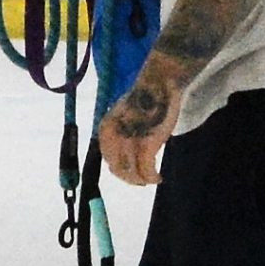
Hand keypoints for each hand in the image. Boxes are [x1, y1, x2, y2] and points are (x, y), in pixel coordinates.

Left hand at [97, 60, 180, 185]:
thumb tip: (125, 151)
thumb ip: (121, 133)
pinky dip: (152, 177)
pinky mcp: (145, 147)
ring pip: (132, 174)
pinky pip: (147, 171)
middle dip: (130, 178)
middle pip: (118, 170)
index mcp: (105, 131)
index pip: (108, 159)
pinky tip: (158, 178)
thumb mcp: (124, 116)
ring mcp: (129, 143)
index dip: (120, 169)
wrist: (158, 85)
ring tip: (151, 179)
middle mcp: (113, 139)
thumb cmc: (145, 97)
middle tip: (142, 180)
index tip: (130, 172)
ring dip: (142, 180)